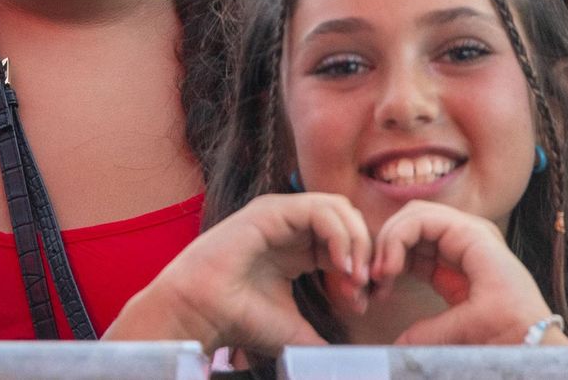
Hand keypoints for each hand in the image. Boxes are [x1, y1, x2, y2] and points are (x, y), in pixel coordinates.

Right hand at [105, 193, 370, 355]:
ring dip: (355, 241)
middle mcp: (290, 227)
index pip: (346, 242)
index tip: (361, 303)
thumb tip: (352, 359)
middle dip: (364, 251)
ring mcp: (280, 215)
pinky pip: (319, 209)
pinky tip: (341, 264)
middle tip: (362, 287)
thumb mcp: (296, 329)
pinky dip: (339, 233)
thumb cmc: (241, 319)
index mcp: (298, 248)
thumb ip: (324, 336)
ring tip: (354, 276)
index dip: (360, 268)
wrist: (204, 312)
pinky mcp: (270, 210)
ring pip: (338, 208)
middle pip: (347, 219)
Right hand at [372, 200, 565, 345]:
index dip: (395, 238)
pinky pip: (418, 254)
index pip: (421, 216)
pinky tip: (388, 285)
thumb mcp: (473, 325)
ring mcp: (459, 249)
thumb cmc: (516, 328)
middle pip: (413, 218)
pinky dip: (399, 265)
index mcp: (475, 237)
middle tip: (374, 274)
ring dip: (391, 253)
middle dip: (388, 241)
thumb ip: (430, 332)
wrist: (535, 343)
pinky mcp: (452, 268)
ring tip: (378, 283)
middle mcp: (466, 234)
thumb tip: (396, 344)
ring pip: (412, 234)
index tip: (383, 270)